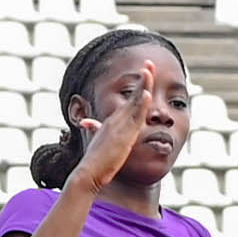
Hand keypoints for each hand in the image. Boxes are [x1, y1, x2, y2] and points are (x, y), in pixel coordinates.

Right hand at [67, 59, 155, 193]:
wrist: (88, 173)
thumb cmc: (95, 163)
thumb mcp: (100, 145)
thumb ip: (98, 133)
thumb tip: (91, 126)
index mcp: (113, 122)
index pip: (129, 101)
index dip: (138, 88)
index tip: (145, 74)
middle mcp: (116, 120)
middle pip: (133, 96)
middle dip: (142, 79)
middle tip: (149, 63)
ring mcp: (119, 126)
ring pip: (134, 102)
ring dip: (142, 85)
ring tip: (149, 70)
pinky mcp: (123, 135)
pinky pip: (134, 117)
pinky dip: (140, 104)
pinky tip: (147, 94)